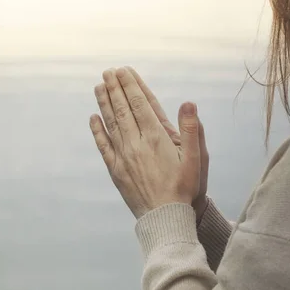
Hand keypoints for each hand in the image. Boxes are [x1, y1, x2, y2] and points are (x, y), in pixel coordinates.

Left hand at [90, 67, 200, 218]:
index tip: (123, 71)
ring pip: (111, 123)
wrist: (165, 218)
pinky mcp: (116, 170)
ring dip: (104, 103)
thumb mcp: (196, 158)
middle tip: (108, 72)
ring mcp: (123, 157)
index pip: (139, 104)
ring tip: (98, 86)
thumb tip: (188, 103)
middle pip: (122, 109)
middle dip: (115, 88)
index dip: (130, 85)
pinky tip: (93, 118)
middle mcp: (136, 143)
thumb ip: (192, 129)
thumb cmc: (185, 188)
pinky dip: (97, 131)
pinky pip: (103, 146)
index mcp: (156, 137)